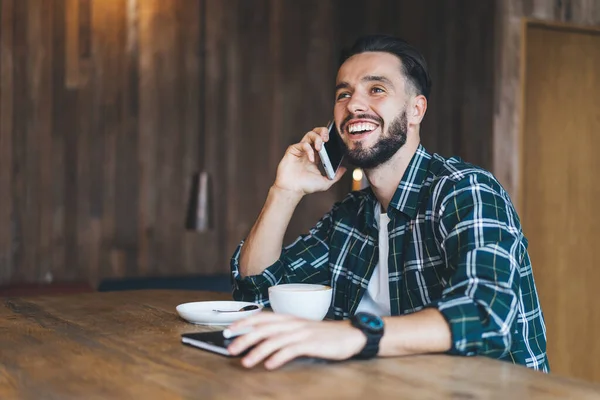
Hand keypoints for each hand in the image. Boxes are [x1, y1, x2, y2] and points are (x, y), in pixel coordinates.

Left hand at [227, 313, 365, 369]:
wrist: (350, 335)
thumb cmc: (323, 336)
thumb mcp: (300, 330)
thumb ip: (283, 332)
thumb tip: (260, 339)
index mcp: (289, 318)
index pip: (262, 317)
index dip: (244, 322)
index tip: (229, 330)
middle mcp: (293, 323)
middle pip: (264, 329)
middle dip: (244, 338)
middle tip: (230, 349)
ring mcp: (302, 333)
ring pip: (275, 340)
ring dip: (258, 351)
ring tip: (246, 362)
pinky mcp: (311, 344)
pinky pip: (291, 350)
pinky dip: (279, 357)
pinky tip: (269, 364)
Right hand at [273, 127, 346, 194]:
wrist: (292, 190)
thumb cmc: (305, 187)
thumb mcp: (325, 182)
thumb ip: (336, 176)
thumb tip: (344, 169)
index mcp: (316, 156)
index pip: (324, 141)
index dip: (329, 137)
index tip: (336, 139)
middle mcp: (308, 151)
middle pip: (316, 133)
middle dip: (323, 131)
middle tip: (327, 138)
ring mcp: (300, 150)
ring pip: (309, 134)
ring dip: (317, 138)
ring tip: (320, 147)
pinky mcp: (292, 150)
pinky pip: (302, 144)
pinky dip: (308, 149)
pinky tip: (311, 159)